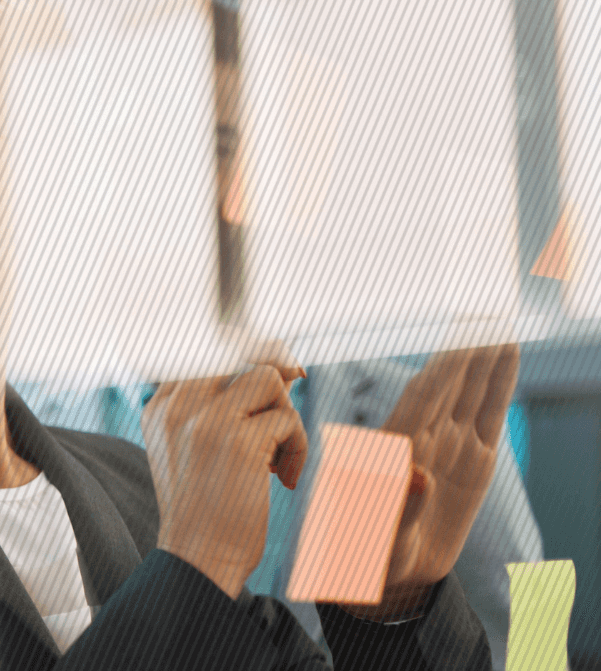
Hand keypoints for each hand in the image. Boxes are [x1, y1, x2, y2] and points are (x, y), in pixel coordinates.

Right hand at [144, 364, 307, 596]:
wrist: (199, 559)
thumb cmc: (207, 511)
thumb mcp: (204, 451)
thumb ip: (231, 409)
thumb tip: (286, 368)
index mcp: (161, 409)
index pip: (207, 351)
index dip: (248, 355)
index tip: (276, 378)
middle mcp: (177, 406)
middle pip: (238, 351)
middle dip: (276, 370)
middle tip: (292, 396)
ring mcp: (204, 420)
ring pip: (267, 377)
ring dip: (286, 417)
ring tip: (278, 460)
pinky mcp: (237, 439)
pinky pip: (287, 418)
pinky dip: (298, 449)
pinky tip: (284, 481)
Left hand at [340, 344, 519, 621]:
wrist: (390, 574)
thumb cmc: (370, 553)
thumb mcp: (376, 536)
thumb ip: (395, 506)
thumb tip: (416, 475)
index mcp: (396, 448)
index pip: (424, 396)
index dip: (444, 363)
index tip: (461, 331)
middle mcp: (424, 437)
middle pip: (450, 380)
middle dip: (466, 345)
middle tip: (486, 305)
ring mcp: (452, 444)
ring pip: (472, 388)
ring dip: (486, 354)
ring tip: (501, 317)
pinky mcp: (474, 459)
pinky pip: (490, 411)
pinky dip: (500, 382)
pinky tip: (509, 353)